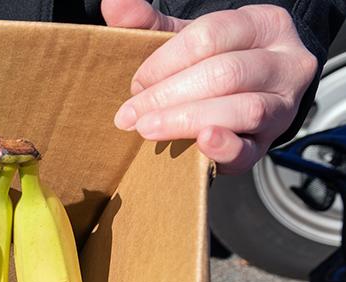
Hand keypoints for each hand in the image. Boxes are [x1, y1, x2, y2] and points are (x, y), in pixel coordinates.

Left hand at [102, 0, 317, 173]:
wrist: (248, 95)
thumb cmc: (212, 62)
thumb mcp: (185, 37)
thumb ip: (149, 23)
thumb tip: (113, 4)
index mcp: (261, 24)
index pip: (210, 37)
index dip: (165, 62)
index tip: (136, 84)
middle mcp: (284, 62)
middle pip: (225, 74)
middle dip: (169, 96)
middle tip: (131, 115)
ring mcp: (283, 105)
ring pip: (244, 109)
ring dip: (188, 120)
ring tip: (148, 130)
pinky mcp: (269, 143)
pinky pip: (252, 149)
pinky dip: (225, 147)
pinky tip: (201, 143)